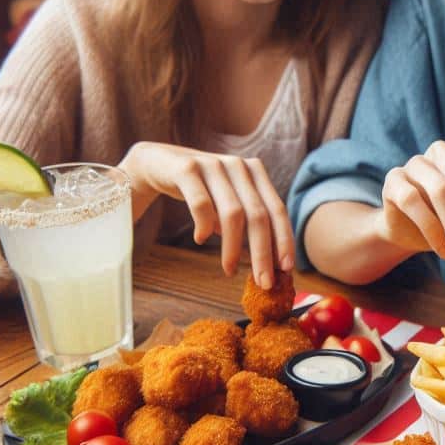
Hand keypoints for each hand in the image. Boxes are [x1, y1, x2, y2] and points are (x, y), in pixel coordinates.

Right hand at [120, 142, 293, 287]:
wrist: (158, 163)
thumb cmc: (201, 190)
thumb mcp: (227, 204)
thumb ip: (246, 224)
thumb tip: (268, 263)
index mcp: (255, 172)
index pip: (277, 209)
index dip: (284, 239)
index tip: (287, 268)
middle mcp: (239, 166)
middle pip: (258, 215)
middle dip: (263, 252)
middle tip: (263, 281)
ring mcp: (214, 165)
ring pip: (232, 213)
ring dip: (233, 247)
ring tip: (229, 270)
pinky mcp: (187, 169)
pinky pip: (201, 204)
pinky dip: (204, 225)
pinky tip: (201, 239)